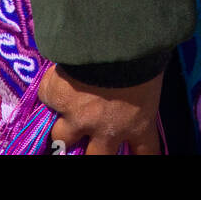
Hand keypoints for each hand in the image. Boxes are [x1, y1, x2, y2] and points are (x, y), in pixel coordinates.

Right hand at [39, 63, 163, 154]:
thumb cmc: (144, 55)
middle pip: (97, 157)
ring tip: (63, 121)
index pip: (145, 152)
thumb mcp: (152, 75)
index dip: (140, 156)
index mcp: (137, 123)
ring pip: (62, 138)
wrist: (113, 42)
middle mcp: (106, 129)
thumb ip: (143, 89)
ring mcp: (77, 117)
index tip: (135, 153)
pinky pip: (48, 97)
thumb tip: (142, 80)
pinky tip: (53, 81)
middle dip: (94, 153)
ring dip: (64, 129)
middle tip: (91, 145)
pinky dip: (51, 90)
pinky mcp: (56, 97)